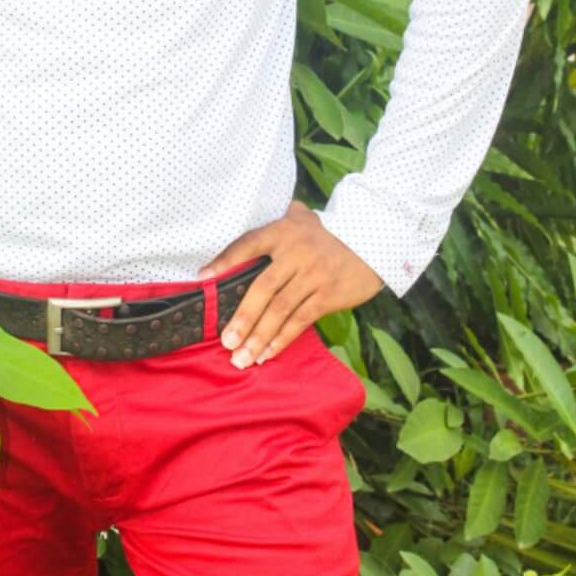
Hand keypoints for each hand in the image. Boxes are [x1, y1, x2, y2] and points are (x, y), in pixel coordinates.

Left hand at [197, 200, 382, 367]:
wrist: (372, 241)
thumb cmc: (326, 233)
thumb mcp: (301, 217)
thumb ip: (274, 220)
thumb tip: (242, 225)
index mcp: (283, 232)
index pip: (248, 245)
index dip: (225, 261)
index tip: (203, 280)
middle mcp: (296, 253)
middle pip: (262, 288)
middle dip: (242, 317)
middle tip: (225, 341)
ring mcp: (313, 276)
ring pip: (281, 310)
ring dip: (259, 336)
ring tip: (241, 358)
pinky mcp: (328, 295)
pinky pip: (301, 320)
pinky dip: (282, 339)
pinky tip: (267, 354)